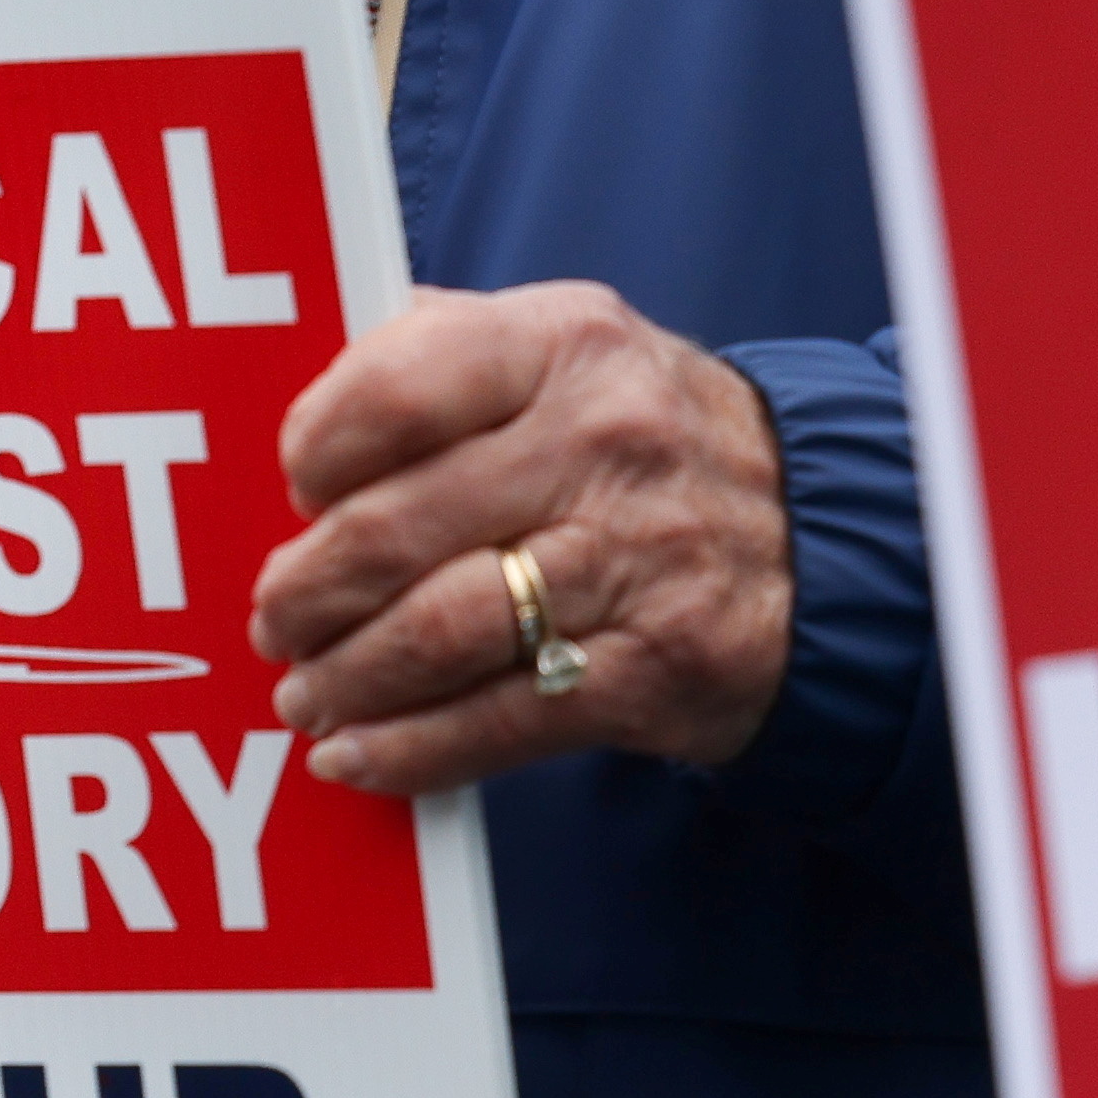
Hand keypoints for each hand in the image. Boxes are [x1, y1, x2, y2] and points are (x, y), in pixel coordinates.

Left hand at [251, 280, 792, 799]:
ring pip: (439, 630)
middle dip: (307, 590)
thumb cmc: (645, 438)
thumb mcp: (568, 350)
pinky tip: (357, 755)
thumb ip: (443, 349)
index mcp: (563, 343)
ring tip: (304, 692)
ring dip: (346, 676)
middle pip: (397, 525)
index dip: (315, 451)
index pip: (396, 387)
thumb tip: (307, 398)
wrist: (823, 535)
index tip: (294, 491)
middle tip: (273, 618)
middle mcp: (600, 442)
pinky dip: (413, 749)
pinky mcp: (653, 669)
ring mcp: (633, 559)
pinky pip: (503, 719)